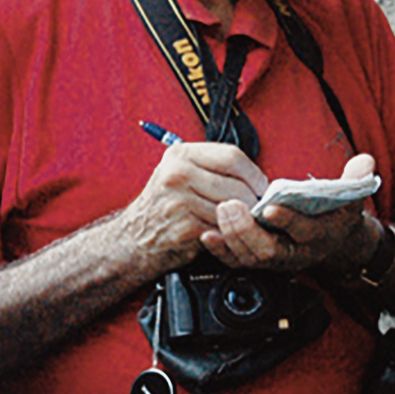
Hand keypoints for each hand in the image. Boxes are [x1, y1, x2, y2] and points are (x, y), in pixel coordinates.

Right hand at [113, 141, 270, 273]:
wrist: (133, 239)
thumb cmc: (162, 206)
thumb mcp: (178, 173)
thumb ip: (211, 168)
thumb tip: (255, 177)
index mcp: (180, 155)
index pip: (232, 156)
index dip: (253, 174)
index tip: (260, 186)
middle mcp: (177, 174)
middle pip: (237, 185)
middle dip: (253, 200)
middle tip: (255, 208)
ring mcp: (180, 201)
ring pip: (233, 209)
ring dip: (243, 219)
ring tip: (238, 221)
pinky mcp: (186, 228)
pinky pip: (223, 229)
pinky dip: (229, 233)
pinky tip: (223, 233)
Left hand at [202, 154, 379, 272]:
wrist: (334, 243)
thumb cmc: (337, 216)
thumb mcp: (353, 197)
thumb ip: (357, 180)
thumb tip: (365, 162)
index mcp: (319, 236)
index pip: (303, 231)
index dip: (287, 220)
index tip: (270, 206)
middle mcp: (296, 253)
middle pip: (269, 250)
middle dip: (248, 230)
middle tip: (231, 206)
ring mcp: (275, 260)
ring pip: (249, 258)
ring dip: (231, 238)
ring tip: (218, 212)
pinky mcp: (258, 261)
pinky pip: (236, 261)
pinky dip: (220, 250)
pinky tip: (207, 234)